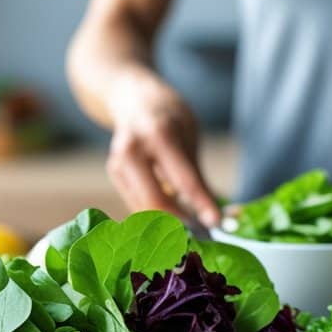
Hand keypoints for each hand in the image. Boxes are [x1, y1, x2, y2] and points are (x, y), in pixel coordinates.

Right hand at [105, 72, 220, 225]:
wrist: (131, 98)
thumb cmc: (168, 115)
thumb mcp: (190, 134)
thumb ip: (196, 174)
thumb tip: (217, 213)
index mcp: (159, 134)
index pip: (183, 180)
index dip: (201, 205)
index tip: (216, 223)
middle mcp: (132, 151)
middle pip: (155, 202)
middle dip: (180, 223)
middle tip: (203, 233)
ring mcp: (118, 164)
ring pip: (144, 209)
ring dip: (169, 223)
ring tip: (193, 227)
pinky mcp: (114, 175)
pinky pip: (138, 204)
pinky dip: (157, 214)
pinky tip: (173, 215)